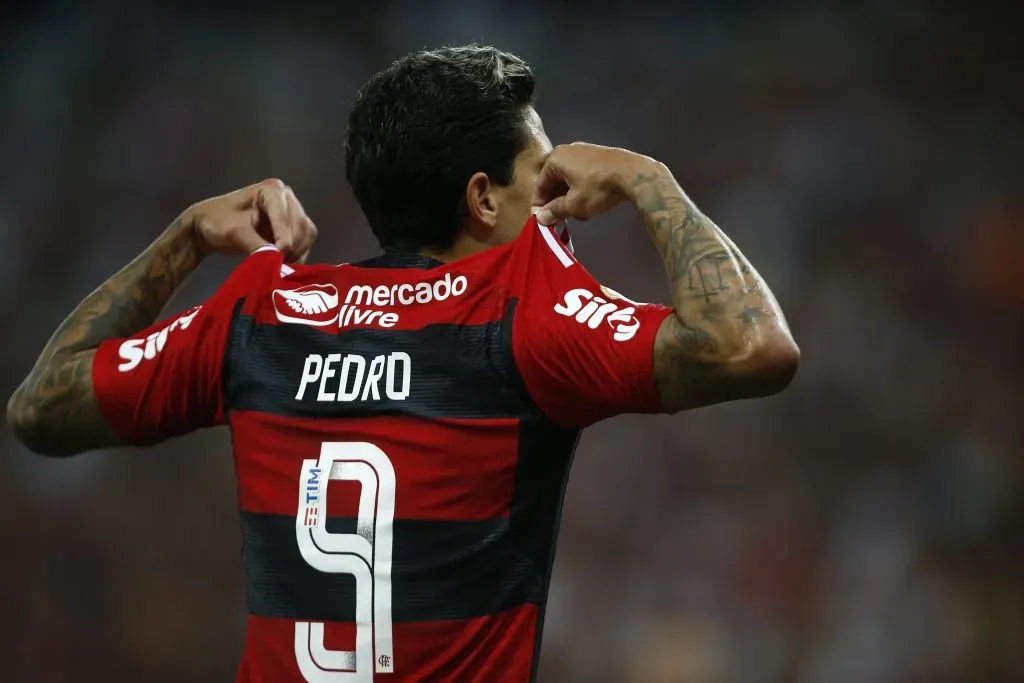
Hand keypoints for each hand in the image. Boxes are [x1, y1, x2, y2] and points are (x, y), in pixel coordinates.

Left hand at [183, 179, 317, 262]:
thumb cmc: (217, 223)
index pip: (285, 217)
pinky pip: (304, 241)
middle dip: (292, 246)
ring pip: (306, 234)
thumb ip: (257, 245)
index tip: (279, 258)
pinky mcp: (292, 226)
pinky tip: (285, 263)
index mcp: (271, 190)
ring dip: (298, 252)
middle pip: (300, 225)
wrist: (209, 226)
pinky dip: (298, 254)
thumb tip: (275, 260)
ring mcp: (291, 211)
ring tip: (281, 265)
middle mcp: (286, 197)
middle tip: (280, 265)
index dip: (284, 239)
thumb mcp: (235, 233)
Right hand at [532, 143, 661, 225]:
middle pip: (555, 181)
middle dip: (557, 202)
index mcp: (556, 159)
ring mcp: (584, 152)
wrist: (633, 174)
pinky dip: (582, 190)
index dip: (539, 205)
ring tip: (580, 214)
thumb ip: (555, 211)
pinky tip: (591, 204)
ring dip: (571, 199)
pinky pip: (582, 176)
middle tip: (561, 220)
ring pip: (569, 180)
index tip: (541, 221)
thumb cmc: (598, 188)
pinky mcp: (599, 157)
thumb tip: (540, 218)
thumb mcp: (574, 204)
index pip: (540, 185)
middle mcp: (568, 151)